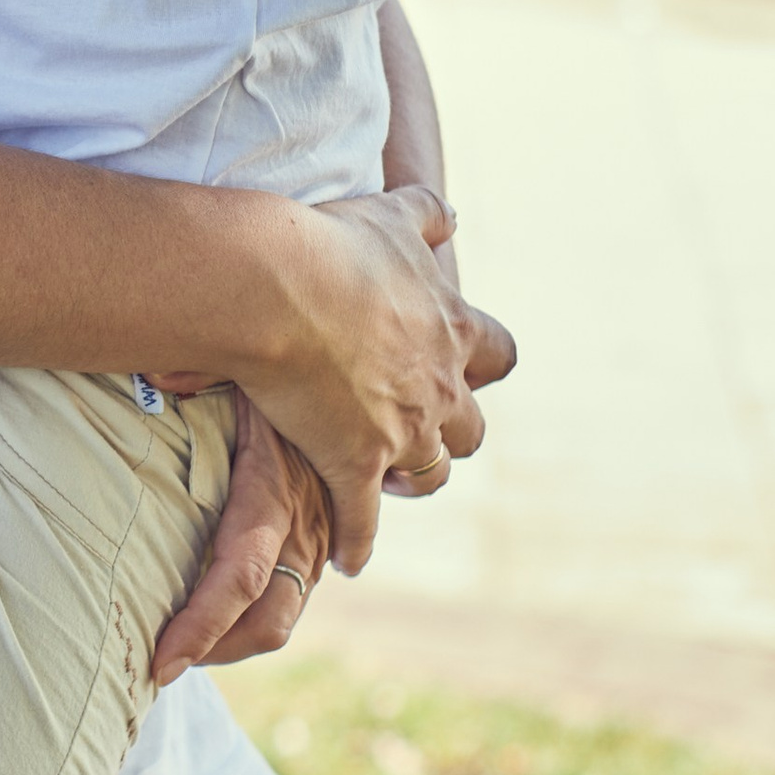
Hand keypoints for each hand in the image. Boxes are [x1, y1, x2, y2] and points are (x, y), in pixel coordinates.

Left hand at [154, 389, 332, 680]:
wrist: (349, 368)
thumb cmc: (276, 363)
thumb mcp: (237, 364)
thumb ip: (194, 371)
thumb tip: (155, 373)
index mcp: (275, 488)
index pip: (240, 577)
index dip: (200, 627)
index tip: (159, 664)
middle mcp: (303, 525)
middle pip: (267, 622)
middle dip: (212, 652)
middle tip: (158, 663)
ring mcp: (316, 539)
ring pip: (279, 622)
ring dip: (229, 645)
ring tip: (177, 647)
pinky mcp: (318, 544)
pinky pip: (288, 599)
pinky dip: (249, 620)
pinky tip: (209, 618)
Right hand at [227, 183, 514, 576]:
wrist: (279, 286)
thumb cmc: (331, 245)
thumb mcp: (389, 215)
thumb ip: (424, 216)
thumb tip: (452, 216)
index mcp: (450, 325)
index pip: (495, 354)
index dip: (480, 364)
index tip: (459, 367)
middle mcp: (439, 384)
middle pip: (471, 428)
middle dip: (452, 430)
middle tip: (421, 431)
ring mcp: (402, 431)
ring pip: (429, 474)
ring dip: (412, 479)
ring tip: (388, 484)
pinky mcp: (356, 464)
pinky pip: (363, 520)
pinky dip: (357, 542)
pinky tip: (346, 559)